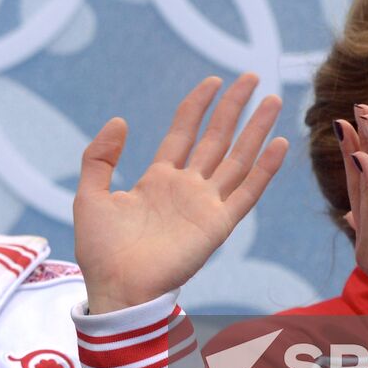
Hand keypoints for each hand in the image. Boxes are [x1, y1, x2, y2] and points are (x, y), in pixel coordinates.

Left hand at [74, 74, 287, 314]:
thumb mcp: (90, 196)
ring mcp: (205, 205)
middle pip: (217, 138)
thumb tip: (119, 121)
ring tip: (274, 100)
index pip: (184, 132)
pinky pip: (246, 192)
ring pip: (238, 158)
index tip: (213, 81)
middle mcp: (187, 188)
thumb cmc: (101, 251)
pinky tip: (277, 143)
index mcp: (158, 180)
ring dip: (256, 129)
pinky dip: (264, 169)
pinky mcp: (218, 224)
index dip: (198, 105)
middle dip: (234, 107)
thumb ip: (99, 158)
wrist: (117, 289)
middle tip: (253, 78)